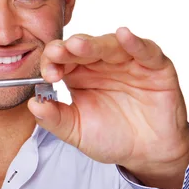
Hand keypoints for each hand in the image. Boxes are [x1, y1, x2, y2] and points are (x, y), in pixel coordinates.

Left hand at [27, 27, 188, 185]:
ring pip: (110, 45)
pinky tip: (124, 35)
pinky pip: (145, 50)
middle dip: (69, 49)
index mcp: (79, 74)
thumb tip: (33, 105)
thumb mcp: (77, 132)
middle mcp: (102, 63)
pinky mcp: (155, 67)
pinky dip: (135, 42)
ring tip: (78, 45)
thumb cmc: (113, 137)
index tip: (47, 75)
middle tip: (57, 53)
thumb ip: (55, 119)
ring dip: (94, 44)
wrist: (147, 153)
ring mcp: (128, 62)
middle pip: (83, 46)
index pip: (61, 58)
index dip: (52, 61)